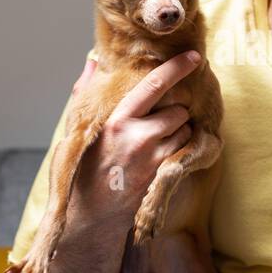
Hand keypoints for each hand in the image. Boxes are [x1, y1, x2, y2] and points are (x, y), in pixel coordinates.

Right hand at [71, 51, 199, 221]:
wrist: (90, 215)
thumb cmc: (82, 169)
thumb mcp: (77, 130)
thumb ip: (86, 92)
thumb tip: (92, 62)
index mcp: (117, 121)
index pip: (154, 85)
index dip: (177, 68)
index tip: (194, 57)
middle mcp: (138, 137)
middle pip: (177, 110)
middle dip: (173, 113)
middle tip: (156, 124)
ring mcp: (154, 158)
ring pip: (185, 130)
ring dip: (178, 132)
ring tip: (154, 143)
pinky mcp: (163, 174)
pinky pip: (184, 150)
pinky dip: (178, 148)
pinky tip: (160, 156)